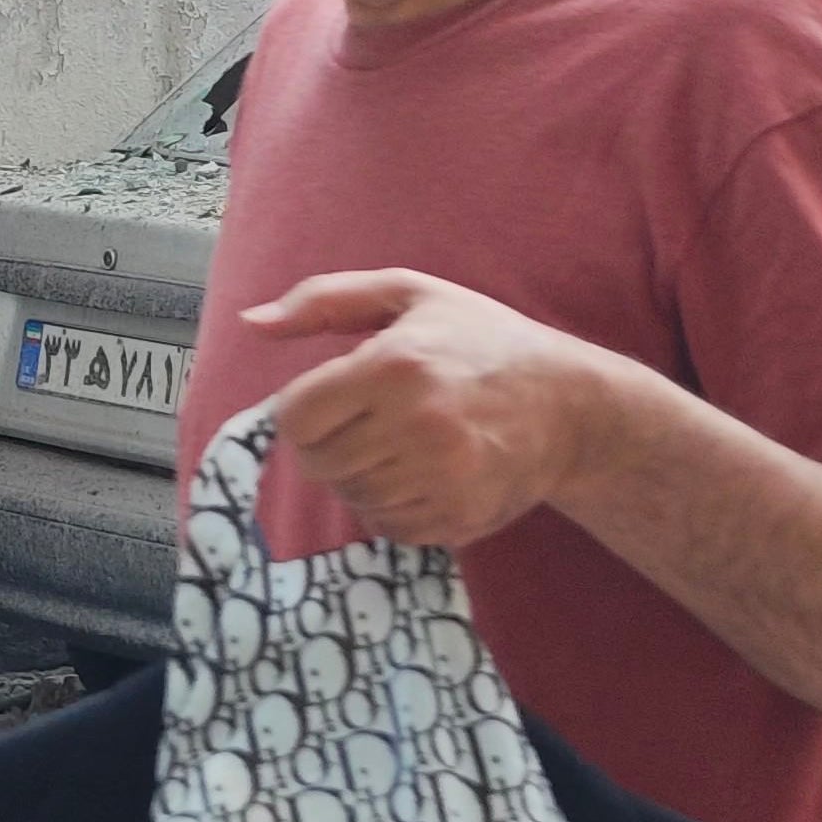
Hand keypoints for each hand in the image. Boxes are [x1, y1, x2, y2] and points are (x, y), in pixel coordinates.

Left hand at [237, 268, 623, 551]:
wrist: (571, 405)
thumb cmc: (482, 341)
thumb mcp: (409, 295)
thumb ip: (323, 301)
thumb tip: (250, 324)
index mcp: (396, 365)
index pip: (295, 417)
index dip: (301, 413)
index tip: (330, 402)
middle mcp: (417, 424)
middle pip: (318, 463)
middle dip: (330, 445)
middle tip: (367, 423)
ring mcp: (440, 477)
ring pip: (350, 497)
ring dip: (361, 476)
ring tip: (399, 445)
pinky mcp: (457, 516)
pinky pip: (386, 526)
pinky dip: (390, 506)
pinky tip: (420, 473)